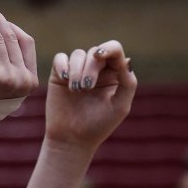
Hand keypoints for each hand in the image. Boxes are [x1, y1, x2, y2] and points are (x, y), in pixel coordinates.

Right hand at [45, 41, 136, 155]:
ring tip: (75, 90)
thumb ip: (128, 82)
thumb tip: (126, 60)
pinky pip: (60, 58)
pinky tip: (64, 79)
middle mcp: (97, 70)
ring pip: (78, 54)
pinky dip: (62, 65)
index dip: (108, 48)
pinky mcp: (60, 74)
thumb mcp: (120, 106)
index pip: (115, 51)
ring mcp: (78, 71)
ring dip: (76, 71)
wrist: (72, 139)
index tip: (99, 56)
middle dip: (90, 68)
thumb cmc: (98, 125)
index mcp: (114, 75)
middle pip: (95, 52)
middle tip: (85, 88)